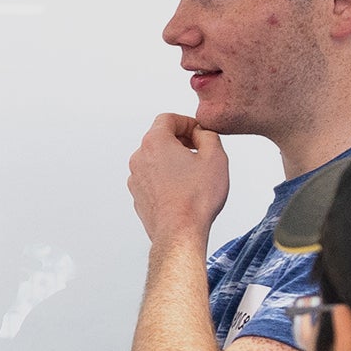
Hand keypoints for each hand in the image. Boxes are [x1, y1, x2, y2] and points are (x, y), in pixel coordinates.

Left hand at [127, 113, 229, 247]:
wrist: (179, 231)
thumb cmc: (195, 198)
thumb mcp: (215, 156)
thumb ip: (208, 135)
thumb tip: (202, 133)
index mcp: (154, 142)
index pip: (168, 119)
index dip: (188, 122)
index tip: (200, 133)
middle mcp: (139, 158)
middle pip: (159, 138)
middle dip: (181, 140)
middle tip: (200, 151)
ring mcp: (135, 178)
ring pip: (155, 159)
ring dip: (173, 160)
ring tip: (194, 173)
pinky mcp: (137, 195)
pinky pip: (152, 178)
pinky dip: (166, 177)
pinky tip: (183, 188)